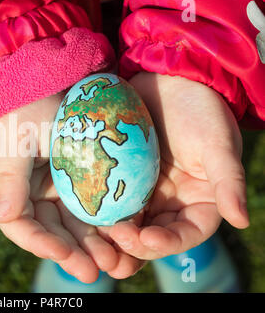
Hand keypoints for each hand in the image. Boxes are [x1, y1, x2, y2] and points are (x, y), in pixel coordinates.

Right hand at [0, 92, 144, 281]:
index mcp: (11, 190)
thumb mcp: (14, 142)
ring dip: (94, 243)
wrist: (45, 77)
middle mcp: (34, 195)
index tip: (65, 255)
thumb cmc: (23, 108)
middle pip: (53, 232)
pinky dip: (106, 220)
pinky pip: (94, 204)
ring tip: (116, 262)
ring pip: (76, 224)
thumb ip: (8, 182)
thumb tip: (4, 217)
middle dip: (74, 253)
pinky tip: (124, 232)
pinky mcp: (81, 176)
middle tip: (97, 272)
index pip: (22, 227)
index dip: (42, 245)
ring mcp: (59, 187)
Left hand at [109, 72, 248, 259]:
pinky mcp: (121, 179)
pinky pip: (108, 201)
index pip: (186, 234)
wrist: (168, 80)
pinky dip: (98, 211)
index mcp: (198, 202)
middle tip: (114, 237)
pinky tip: (83, 213)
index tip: (147, 239)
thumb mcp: (217, 143)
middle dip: (133, 244)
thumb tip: (242, 220)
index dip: (168, 243)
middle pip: (152, 236)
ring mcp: (143, 193)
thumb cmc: (199, 109)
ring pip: (127, 224)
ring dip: (111, 236)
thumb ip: (228, 181)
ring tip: (95, 239)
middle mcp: (170, 203)